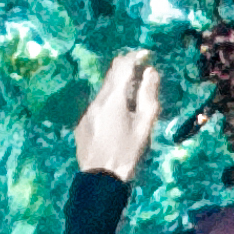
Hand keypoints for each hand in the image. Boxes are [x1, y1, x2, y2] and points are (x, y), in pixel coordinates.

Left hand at [74, 43, 162, 181]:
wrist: (101, 179)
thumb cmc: (127, 153)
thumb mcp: (144, 126)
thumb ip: (148, 96)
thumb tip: (151, 72)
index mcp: (112, 99)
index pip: (122, 66)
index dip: (135, 57)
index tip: (145, 55)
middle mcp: (96, 101)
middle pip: (110, 76)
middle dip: (126, 70)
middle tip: (142, 73)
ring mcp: (86, 112)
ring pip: (103, 91)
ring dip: (117, 89)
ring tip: (133, 100)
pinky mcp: (81, 124)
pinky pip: (96, 106)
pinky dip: (108, 104)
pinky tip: (117, 119)